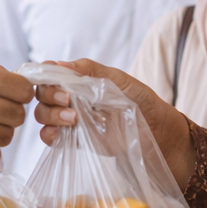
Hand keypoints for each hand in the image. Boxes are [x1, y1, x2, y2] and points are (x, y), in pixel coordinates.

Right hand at [32, 59, 196, 189]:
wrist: (163, 138)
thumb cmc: (147, 105)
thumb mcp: (124, 82)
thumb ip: (93, 72)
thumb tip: (62, 65)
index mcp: (83, 80)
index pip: (53, 73)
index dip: (46, 74)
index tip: (53, 77)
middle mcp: (74, 99)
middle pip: (43, 94)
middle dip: (49, 95)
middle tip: (66, 99)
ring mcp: (74, 120)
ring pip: (44, 115)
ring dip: (51, 115)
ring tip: (73, 118)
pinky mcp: (77, 141)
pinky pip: (52, 138)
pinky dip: (49, 135)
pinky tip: (61, 134)